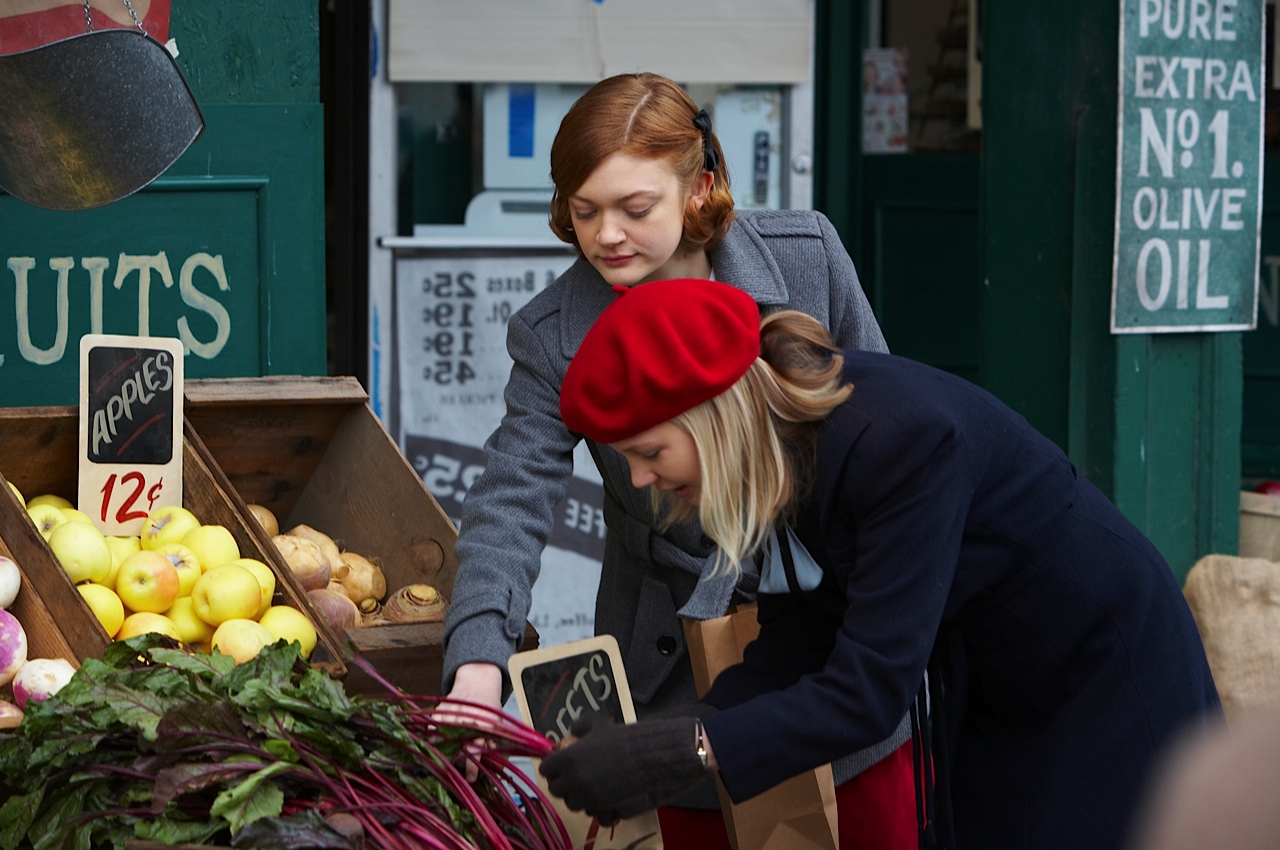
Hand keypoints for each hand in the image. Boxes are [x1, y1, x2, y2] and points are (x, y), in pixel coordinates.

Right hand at [434, 662, 503, 781]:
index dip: (472, 767)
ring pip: (442, 737)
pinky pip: (433, 726)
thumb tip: (495, 765)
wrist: (478, 681)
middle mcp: (467, 718)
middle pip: (457, 746)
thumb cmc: (488, 704)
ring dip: (441, 751)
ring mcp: (452, 712)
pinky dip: (432, 735)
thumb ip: (493, 743)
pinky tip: (434, 743)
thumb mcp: (498, 722)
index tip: (470, 778)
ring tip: (441, 761)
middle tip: (454, 770)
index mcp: (484, 723)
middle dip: (455, 761)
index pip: (477, 749)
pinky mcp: (441, 708)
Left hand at [538, 713, 708, 824]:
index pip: (546, 769)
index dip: (553, 767)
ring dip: (577, 796)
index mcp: (567, 758)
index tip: (560, 765)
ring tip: (589, 786)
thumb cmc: (621, 739)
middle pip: (555, 789)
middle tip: (574, 777)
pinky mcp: (599, 806)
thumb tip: (573, 729)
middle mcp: (572, 779)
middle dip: (563, 783)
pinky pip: (588, 811)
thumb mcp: (598, 724)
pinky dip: (592, 805)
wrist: (644, 756)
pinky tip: (600, 795)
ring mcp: (585, 795)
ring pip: (570, 803)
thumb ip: (581, 725)